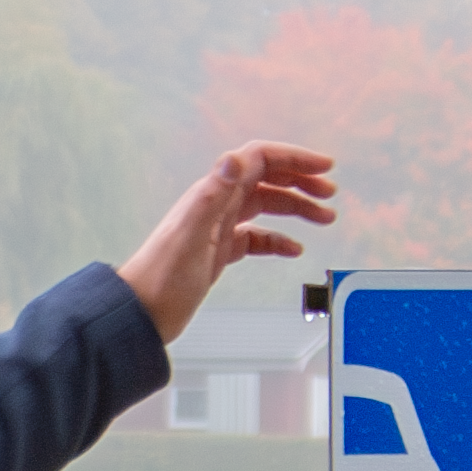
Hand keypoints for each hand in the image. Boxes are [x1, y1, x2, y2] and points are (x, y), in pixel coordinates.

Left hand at [116, 138, 340, 342]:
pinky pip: (255, 238)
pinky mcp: (218, 253)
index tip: (324, 167)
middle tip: (330, 194)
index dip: (293, 158)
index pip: (258, 159)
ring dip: (296, 209)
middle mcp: (216, 204)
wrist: (141, 313)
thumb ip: (212, 195)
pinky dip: (277, 240)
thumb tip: (233, 158)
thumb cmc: (161, 277)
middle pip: (266, 179)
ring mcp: (218, 228)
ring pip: (264, 207)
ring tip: (324, 219)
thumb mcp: (192, 234)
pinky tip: (293, 249)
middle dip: (301, 181)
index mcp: (212, 193)